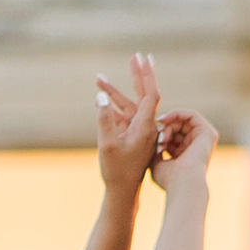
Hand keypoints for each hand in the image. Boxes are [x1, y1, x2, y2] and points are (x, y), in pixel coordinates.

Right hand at [94, 54, 161, 196]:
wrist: (124, 193)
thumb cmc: (116, 171)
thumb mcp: (106, 145)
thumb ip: (104, 119)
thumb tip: (101, 96)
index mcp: (145, 126)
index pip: (151, 94)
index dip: (148, 75)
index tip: (144, 58)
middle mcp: (145, 126)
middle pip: (144, 95)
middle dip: (138, 75)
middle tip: (135, 56)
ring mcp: (139, 132)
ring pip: (129, 105)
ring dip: (115, 92)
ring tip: (98, 78)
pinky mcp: (132, 138)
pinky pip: (124, 117)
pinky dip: (114, 107)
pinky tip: (101, 99)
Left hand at [151, 108, 216, 191]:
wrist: (183, 183)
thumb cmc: (169, 180)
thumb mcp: (157, 163)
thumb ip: (155, 151)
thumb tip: (152, 141)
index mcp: (186, 155)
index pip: (172, 136)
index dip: (160, 134)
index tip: (152, 141)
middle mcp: (196, 146)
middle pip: (177, 127)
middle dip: (164, 129)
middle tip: (158, 139)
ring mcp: (203, 139)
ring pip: (182, 120)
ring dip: (169, 124)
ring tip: (162, 137)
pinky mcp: (208, 132)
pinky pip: (191, 114)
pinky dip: (177, 114)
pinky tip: (165, 120)